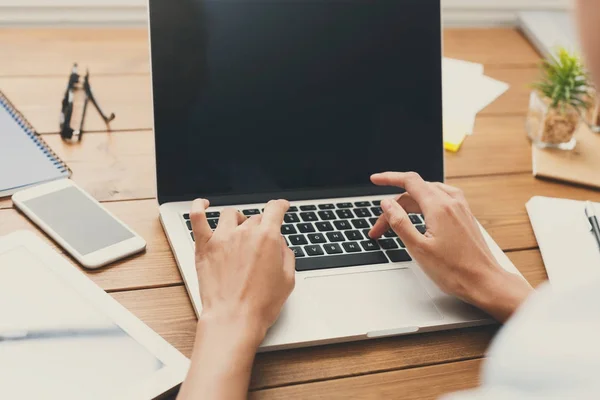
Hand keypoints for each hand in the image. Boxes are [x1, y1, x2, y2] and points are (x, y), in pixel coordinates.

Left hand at [190, 198, 295, 340]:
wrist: (234, 319)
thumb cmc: (260, 304)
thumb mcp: (288, 279)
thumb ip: (286, 254)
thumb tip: (280, 244)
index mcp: (267, 238)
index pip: (274, 209)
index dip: (280, 206)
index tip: (281, 207)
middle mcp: (244, 232)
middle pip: (254, 218)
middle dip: (260, 226)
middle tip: (261, 242)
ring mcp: (222, 238)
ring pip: (230, 215)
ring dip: (237, 218)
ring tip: (238, 228)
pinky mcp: (204, 247)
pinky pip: (197, 218)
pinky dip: (198, 206)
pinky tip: (202, 204)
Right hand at [369, 172, 532, 321]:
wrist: (484, 282)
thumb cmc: (454, 270)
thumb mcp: (418, 248)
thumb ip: (400, 222)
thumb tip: (387, 204)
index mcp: (438, 207)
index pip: (409, 181)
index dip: (389, 178)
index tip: (375, 180)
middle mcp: (451, 202)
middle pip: (416, 191)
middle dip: (394, 205)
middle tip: (380, 228)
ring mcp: (461, 208)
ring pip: (428, 194)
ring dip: (409, 204)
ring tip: (397, 220)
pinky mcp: (465, 216)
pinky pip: (442, 199)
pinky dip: (426, 203)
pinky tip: (422, 214)